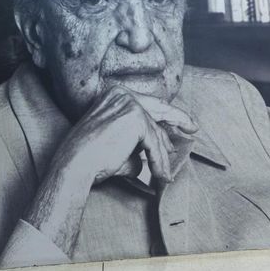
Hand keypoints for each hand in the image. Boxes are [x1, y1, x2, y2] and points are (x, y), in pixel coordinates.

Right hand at [52, 86, 197, 184]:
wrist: (76, 164)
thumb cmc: (91, 158)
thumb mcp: (119, 144)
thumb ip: (138, 143)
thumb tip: (160, 153)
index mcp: (114, 95)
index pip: (147, 105)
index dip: (167, 115)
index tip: (182, 123)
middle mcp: (122, 94)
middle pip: (158, 108)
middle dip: (179, 119)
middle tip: (193, 128)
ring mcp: (130, 104)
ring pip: (156, 133)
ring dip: (161, 157)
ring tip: (163, 174)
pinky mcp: (136, 119)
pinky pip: (155, 144)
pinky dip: (158, 162)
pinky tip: (160, 176)